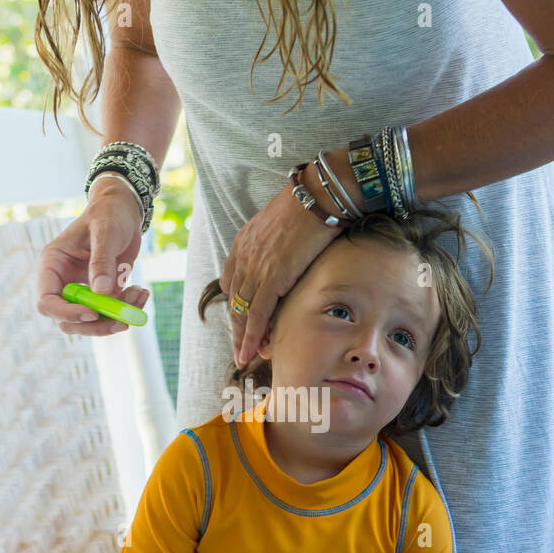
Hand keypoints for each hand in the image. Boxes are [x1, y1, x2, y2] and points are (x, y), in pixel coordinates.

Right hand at [35, 178, 150, 336]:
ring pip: (91, 323)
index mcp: (52, 266)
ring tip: (139, 294)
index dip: (67, 313)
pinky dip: (128, 309)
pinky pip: (111, 314)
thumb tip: (101, 293)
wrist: (123, 211)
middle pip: (69, 321)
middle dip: (97, 325)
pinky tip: (142, 292)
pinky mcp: (101, 295)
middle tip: (124, 321)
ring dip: (116, 318)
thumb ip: (102, 261)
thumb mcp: (105, 232)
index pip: (47, 302)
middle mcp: (63, 282)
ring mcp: (82, 291)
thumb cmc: (108, 214)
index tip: (93, 313)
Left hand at [223, 167, 343, 365]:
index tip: (241, 321)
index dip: (237, 304)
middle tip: (239, 349)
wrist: (320, 194)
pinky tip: (253, 350)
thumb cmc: (311, 204)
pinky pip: (257, 314)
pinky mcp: (272, 277)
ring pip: (242, 311)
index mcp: (244, 243)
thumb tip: (290, 254)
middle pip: (234, 300)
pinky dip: (252, 335)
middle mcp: (243, 256)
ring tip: (245, 357)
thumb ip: (279, 243)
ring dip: (242, 338)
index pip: (233, 281)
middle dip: (236, 328)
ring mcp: (255, 267)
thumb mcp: (285, 224)